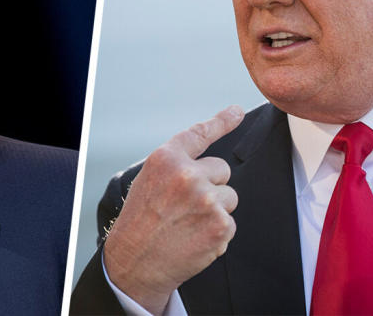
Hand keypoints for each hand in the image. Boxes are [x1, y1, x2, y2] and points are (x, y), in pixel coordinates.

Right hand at [103, 106, 243, 314]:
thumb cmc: (140, 221)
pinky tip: (195, 238)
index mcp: (166, 159)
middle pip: (222, 169)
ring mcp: (206, 200)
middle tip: (186, 205)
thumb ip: (177, 165)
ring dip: (216, 209)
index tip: (236, 111)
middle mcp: (187, 174)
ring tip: (188, 223)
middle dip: (211, 185)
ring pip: (229, 196)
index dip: (222, 120)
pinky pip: (230, 222)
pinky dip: (217, 232)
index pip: (200, 133)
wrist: (135, 262)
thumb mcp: (150, 180)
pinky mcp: (220, 225)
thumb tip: (206, 160)